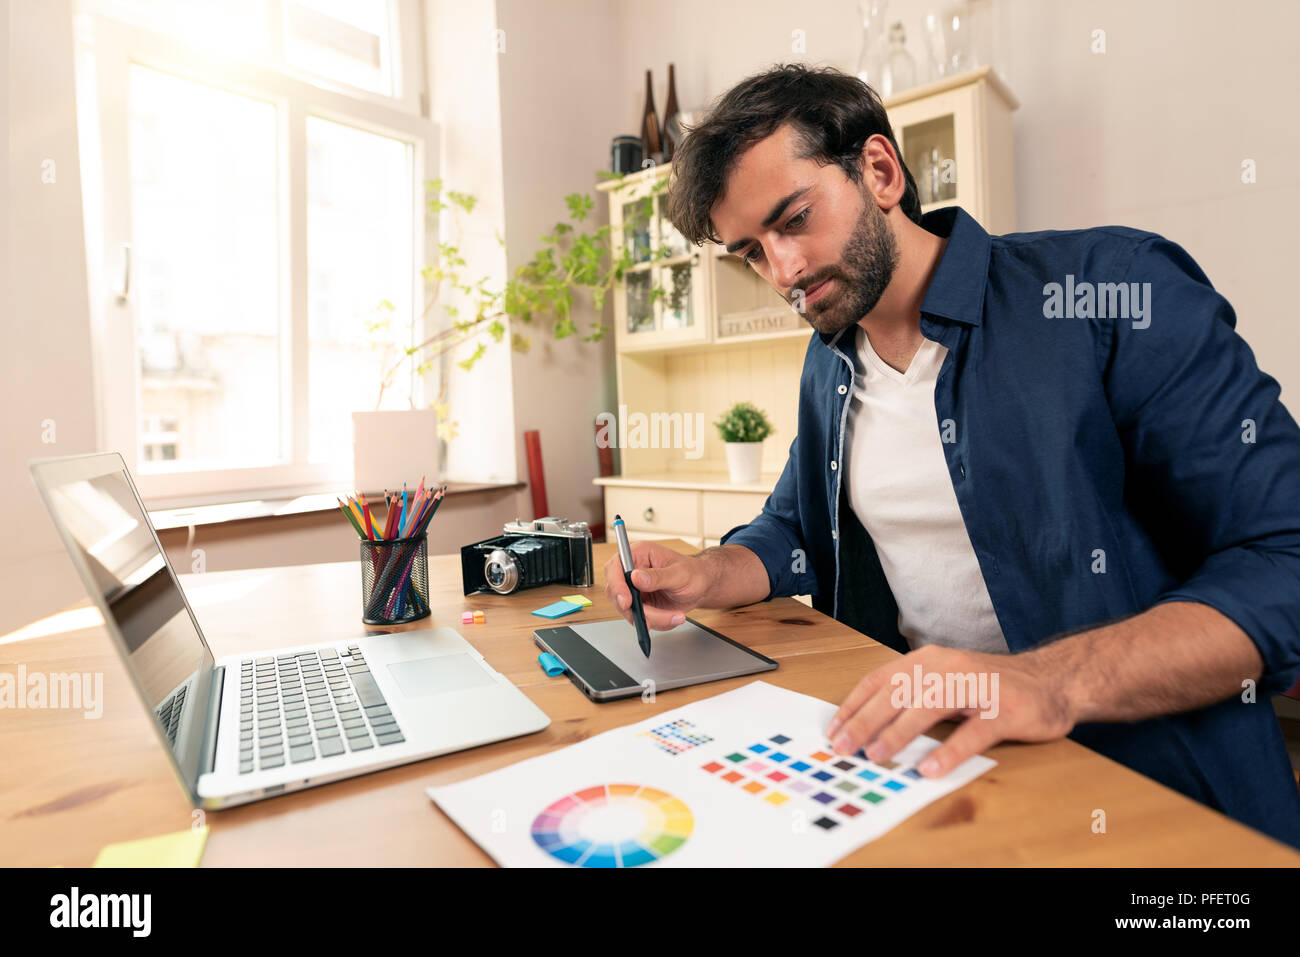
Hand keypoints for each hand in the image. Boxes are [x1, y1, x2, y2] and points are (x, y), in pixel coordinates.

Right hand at [602, 540, 709, 629]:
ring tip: (675, 616)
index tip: (627, 601)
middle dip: (633, 609)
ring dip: (651, 618)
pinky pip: (639, 618)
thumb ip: (658, 576)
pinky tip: (672, 616)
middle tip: (650, 619)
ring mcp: (634, 588)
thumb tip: (636, 577)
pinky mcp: (639, 603)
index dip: (616, 585)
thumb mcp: (679, 573)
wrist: (700, 587)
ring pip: (628, 609)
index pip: (615, 567)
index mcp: (639, 554)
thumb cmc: (693, 573)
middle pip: (616, 592)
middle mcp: (632, 570)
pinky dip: (656, 622)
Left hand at [824, 644, 1075, 777]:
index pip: (882, 679)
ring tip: (876, 755)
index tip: (834, 729)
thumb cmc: (990, 685)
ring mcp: (977, 687)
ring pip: (929, 706)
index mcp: (929, 659)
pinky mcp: (1004, 711)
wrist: (1051, 680)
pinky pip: (972, 733)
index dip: (855, 704)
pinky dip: (949, 751)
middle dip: (866, 720)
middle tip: (844, 746)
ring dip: (899, 732)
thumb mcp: (945, 680)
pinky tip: (929, 769)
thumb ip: (912, 695)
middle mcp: (949, 667)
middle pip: (898, 692)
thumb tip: (867, 726)